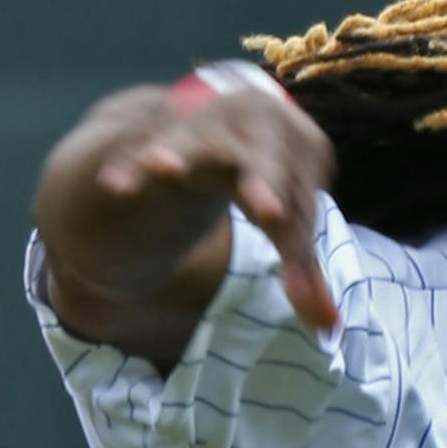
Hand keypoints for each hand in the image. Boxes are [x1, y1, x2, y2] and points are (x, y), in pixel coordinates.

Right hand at [39, 81, 339, 342]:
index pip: (302, 198)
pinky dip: (129, 167)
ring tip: (161, 169)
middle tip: (269, 213)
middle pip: (264, 157)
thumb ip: (301, 270)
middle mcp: (254, 120)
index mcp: (298, 142)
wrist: (207, 122)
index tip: (292, 275)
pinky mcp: (157, 127)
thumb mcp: (282, 219)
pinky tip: (117, 188)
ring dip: (177, 154)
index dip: (297, 238)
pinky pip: (141, 147)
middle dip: (265, 182)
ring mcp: (204, 120)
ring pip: (195, 142)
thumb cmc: (256, 178)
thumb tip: (329, 327)